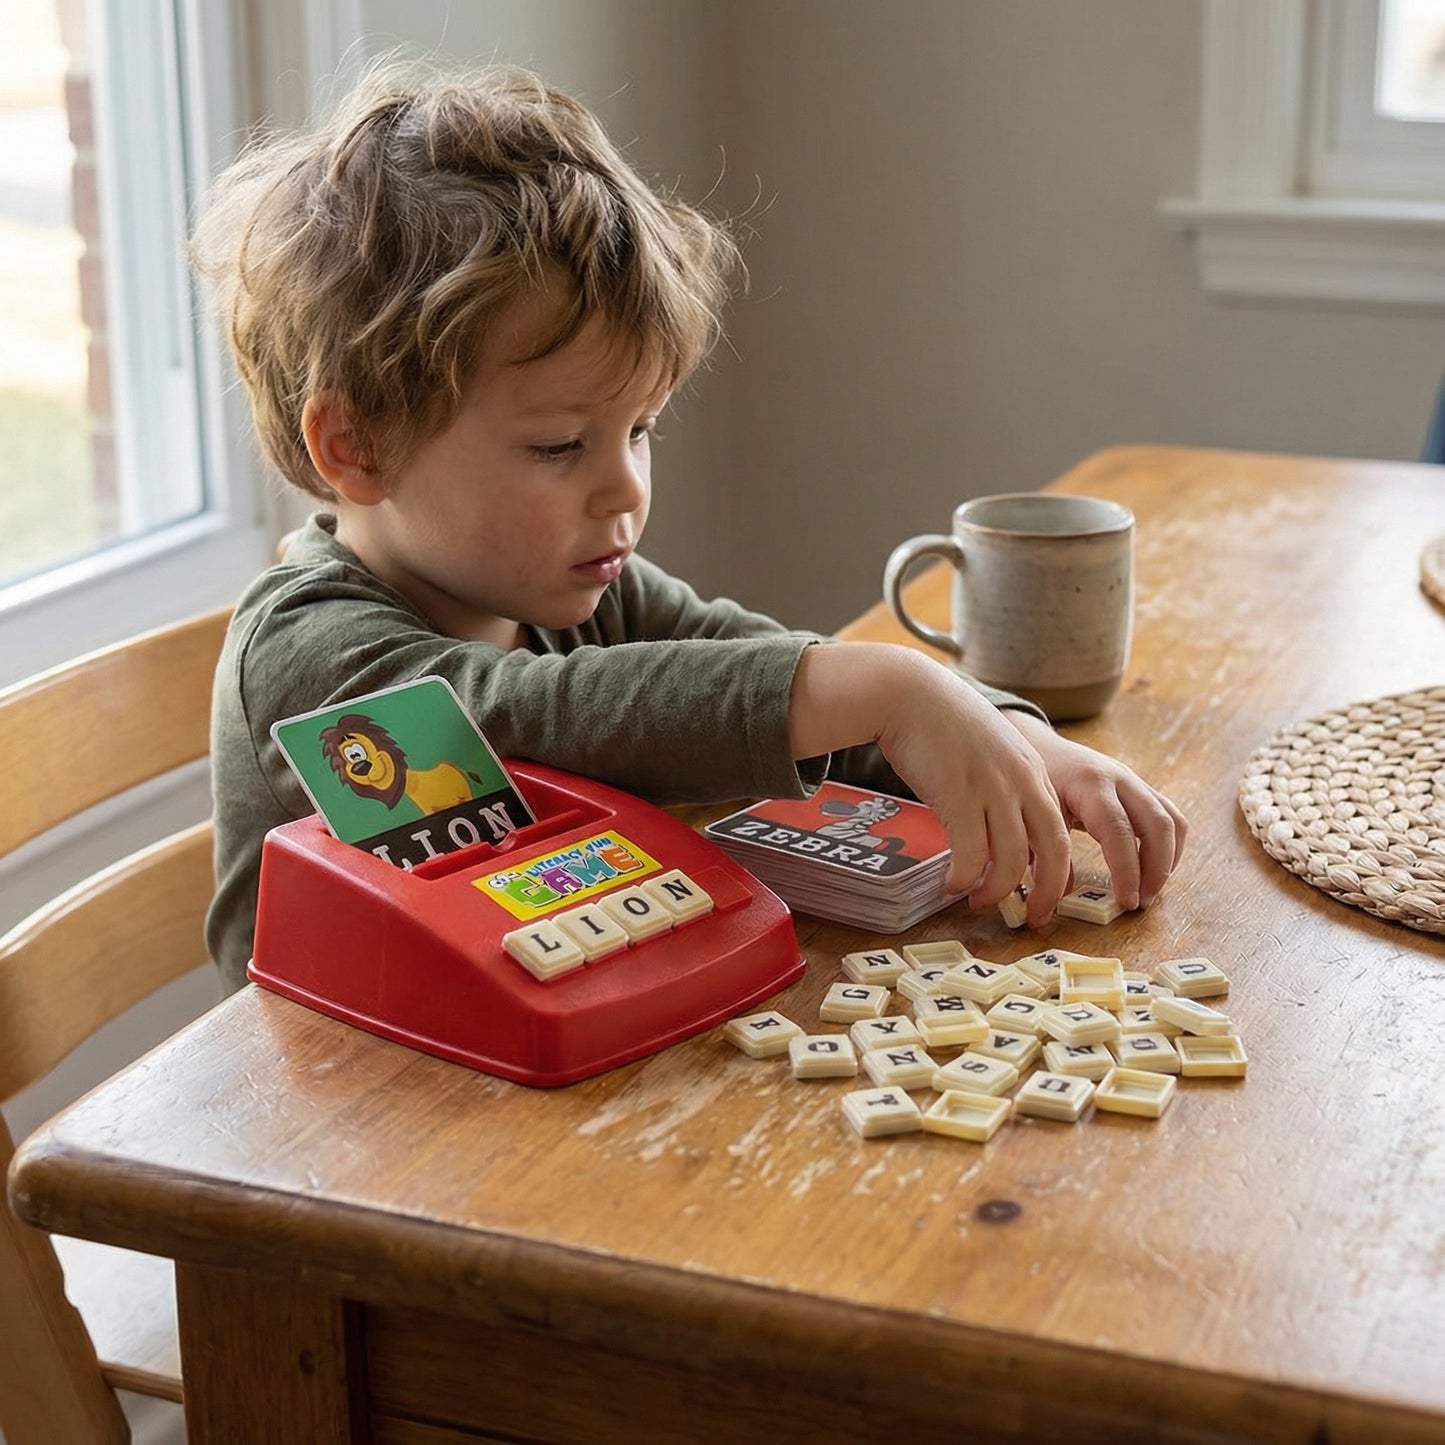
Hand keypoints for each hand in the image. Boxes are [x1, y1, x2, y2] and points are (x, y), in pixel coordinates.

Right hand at [872, 664, 1075, 913]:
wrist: (909, 694)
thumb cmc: (941, 723)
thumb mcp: (988, 752)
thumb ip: (1001, 787)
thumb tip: (999, 832)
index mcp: (1032, 772)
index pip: (1058, 831)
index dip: (1056, 870)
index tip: (1044, 893)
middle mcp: (1021, 782)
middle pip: (1053, 850)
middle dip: (1047, 892)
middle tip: (1032, 917)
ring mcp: (993, 789)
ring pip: (1013, 859)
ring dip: (998, 890)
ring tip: (980, 902)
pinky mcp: (959, 796)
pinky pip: (972, 854)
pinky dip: (966, 878)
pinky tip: (952, 884)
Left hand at [1004, 710, 1187, 916]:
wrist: (1040, 746)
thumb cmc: (1035, 780)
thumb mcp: (1035, 813)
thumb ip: (1048, 851)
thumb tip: (1061, 895)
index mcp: (1091, 784)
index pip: (1119, 830)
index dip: (1127, 870)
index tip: (1126, 901)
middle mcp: (1121, 779)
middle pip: (1159, 825)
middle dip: (1157, 869)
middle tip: (1141, 902)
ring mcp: (1136, 783)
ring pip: (1173, 821)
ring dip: (1168, 861)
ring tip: (1148, 891)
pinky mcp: (1143, 790)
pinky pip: (1171, 819)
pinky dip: (1169, 848)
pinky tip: (1151, 871)